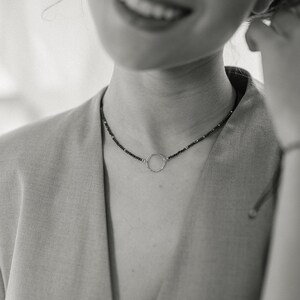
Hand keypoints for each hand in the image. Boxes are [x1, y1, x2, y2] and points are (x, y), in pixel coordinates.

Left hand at [246, 6, 299, 147]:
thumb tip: (295, 54)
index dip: (298, 24)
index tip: (293, 37)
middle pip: (297, 9)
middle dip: (287, 21)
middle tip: (280, 38)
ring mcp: (298, 36)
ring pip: (280, 14)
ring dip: (270, 27)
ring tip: (265, 45)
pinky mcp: (276, 48)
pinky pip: (257, 27)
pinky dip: (252, 35)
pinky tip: (254, 48)